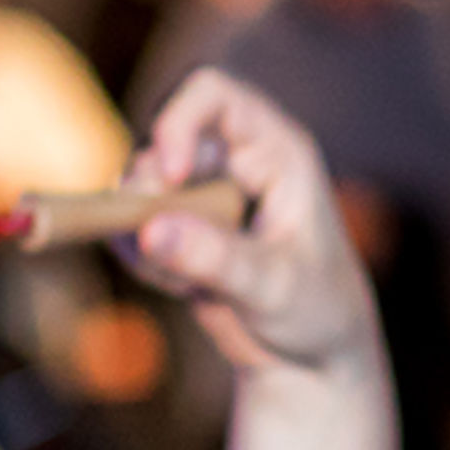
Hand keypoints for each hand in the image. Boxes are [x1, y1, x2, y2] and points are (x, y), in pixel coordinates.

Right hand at [127, 71, 385, 377]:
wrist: (312, 354)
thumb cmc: (317, 309)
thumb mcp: (274, 287)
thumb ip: (216, 258)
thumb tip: (151, 230)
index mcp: (274, 150)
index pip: (213, 94)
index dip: (179, 123)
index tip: (169, 177)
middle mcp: (233, 160)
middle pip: (162, 144)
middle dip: (150, 196)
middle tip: (160, 247)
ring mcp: (201, 193)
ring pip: (138, 187)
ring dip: (145, 234)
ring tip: (187, 283)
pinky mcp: (177, 229)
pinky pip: (131, 226)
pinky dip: (142, 258)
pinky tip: (180, 289)